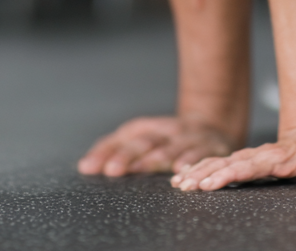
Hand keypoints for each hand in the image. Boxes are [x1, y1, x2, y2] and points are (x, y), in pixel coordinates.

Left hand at [78, 115, 235, 176]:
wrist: (211, 126)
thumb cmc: (166, 138)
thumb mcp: (140, 139)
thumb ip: (113, 150)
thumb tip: (84, 166)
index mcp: (146, 128)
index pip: (123, 139)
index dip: (107, 152)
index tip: (91, 168)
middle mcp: (165, 131)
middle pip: (145, 141)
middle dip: (129, 155)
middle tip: (114, 170)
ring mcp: (187, 138)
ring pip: (172, 145)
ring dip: (158, 156)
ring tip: (146, 165)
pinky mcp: (209, 147)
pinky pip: (200, 153)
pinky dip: (191, 159)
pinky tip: (182, 169)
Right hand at [170, 127, 295, 190]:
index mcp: (276, 158)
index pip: (249, 166)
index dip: (229, 174)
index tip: (211, 182)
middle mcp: (259, 155)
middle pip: (227, 163)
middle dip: (205, 174)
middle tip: (186, 185)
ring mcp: (250, 156)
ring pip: (220, 162)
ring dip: (199, 172)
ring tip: (180, 183)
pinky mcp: (243, 160)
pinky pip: (219, 162)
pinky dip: (202, 168)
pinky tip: (187, 175)